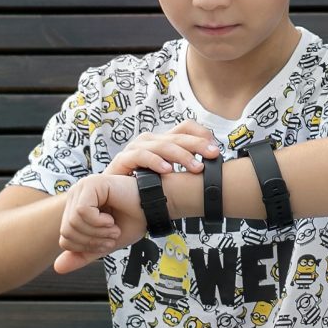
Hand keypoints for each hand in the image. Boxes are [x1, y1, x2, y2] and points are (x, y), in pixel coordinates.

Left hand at [53, 173, 145, 272]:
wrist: (157, 206)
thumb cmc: (135, 220)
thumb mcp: (106, 243)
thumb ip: (83, 254)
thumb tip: (57, 268)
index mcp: (76, 208)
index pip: (64, 238)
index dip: (86, 247)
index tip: (107, 242)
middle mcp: (76, 195)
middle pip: (67, 231)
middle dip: (92, 241)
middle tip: (112, 236)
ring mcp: (82, 188)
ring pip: (73, 223)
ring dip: (98, 232)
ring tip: (113, 227)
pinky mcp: (92, 184)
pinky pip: (82, 212)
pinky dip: (99, 222)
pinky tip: (111, 219)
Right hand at [102, 120, 220, 177]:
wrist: (111, 199)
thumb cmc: (142, 187)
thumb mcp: (168, 176)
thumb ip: (185, 169)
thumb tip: (211, 170)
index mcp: (162, 141)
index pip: (184, 127)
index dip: (201, 134)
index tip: (216, 148)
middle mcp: (149, 141)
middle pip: (177, 136)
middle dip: (198, 145)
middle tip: (214, 155)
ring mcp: (135, 149)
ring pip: (161, 145)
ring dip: (181, 155)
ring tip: (196, 167)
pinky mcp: (122, 160)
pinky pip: (140, 156)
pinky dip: (155, 161)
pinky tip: (168, 170)